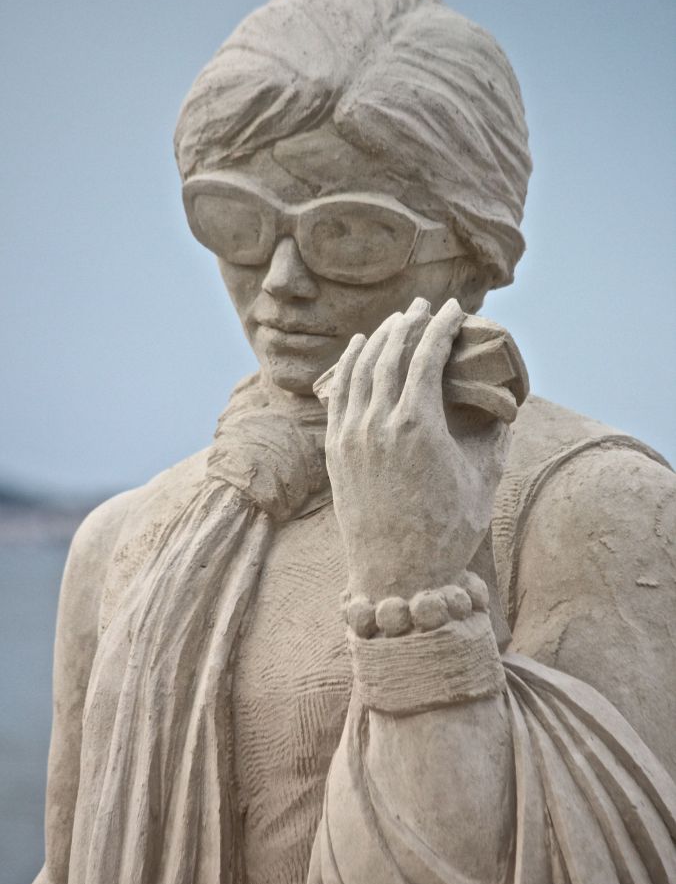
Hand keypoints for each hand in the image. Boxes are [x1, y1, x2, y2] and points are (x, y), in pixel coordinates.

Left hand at [326, 297, 510, 599]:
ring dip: (378, 338)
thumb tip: (502, 407)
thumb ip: (495, 437)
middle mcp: (378, 422)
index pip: (427, 355)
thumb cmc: (447, 533)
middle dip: (409, 322)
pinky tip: (357, 349)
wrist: (397, 577)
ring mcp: (351, 435)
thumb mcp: (483, 482)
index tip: (454, 308)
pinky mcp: (334, 451)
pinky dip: (348, 365)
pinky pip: (338, 394)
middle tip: (425, 305)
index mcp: (418, 424)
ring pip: (360, 368)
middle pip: (390, 353)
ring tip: (396, 319)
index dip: (442, 326)